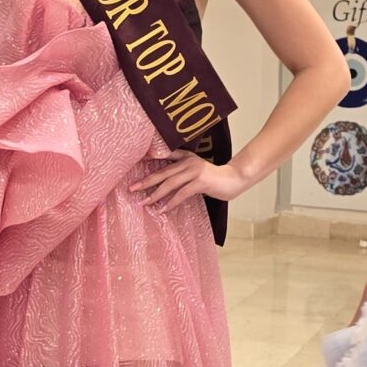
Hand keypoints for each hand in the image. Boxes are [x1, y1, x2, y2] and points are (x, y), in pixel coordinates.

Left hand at [131, 152, 250, 209]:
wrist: (234, 179)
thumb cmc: (213, 179)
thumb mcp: (196, 172)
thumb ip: (182, 173)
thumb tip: (164, 185)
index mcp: (186, 157)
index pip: (164, 156)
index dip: (149, 159)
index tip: (134, 166)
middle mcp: (188, 161)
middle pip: (163, 172)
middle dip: (146, 181)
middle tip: (132, 188)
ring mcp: (194, 171)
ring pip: (170, 183)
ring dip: (155, 194)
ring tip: (144, 202)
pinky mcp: (201, 182)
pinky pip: (182, 193)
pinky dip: (171, 202)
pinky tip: (162, 209)